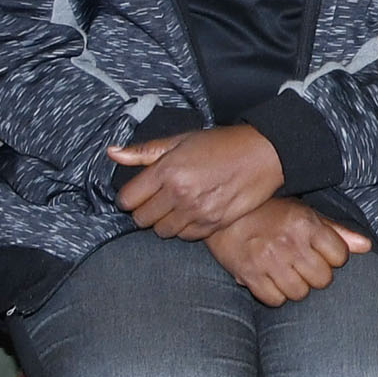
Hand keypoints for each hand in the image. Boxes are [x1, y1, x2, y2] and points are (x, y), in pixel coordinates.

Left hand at [108, 124, 284, 238]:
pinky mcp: (213, 224)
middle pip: (141, 219)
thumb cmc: (223, 144)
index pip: (127, 199)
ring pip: (162, 231)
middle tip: (158, 200)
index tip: (138, 193)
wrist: (265, 154)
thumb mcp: (181, 140)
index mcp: (167, 170)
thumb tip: (112, 153)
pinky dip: (185, 228)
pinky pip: (185, 236)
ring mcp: (196, 212)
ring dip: (164, 221)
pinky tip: (193, 212)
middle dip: (145, 210)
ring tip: (177, 206)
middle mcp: (179, 194)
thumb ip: (144, 151)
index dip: (129, 197)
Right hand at [202, 198, 362, 304]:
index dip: (333, 257)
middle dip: (316, 275)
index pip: (339, 256)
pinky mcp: (249, 275)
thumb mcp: (304, 213)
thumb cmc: (269, 213)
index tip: (321, 253)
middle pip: (322, 279)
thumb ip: (336, 231)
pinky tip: (270, 281)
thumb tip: (366, 246)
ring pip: (300, 292)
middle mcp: (289, 243)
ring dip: (296, 287)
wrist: (224, 215)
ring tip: (286, 273)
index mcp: (306, 224)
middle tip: (302, 265)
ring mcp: (268, 260)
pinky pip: (275, 299)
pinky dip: (275, 295)